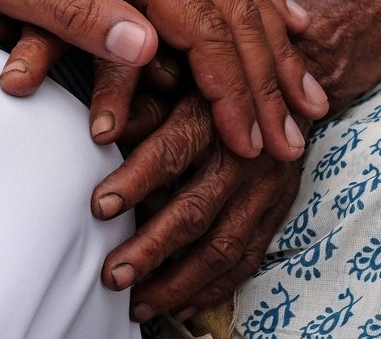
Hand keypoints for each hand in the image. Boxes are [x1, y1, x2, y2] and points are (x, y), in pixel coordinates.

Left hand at [0, 0, 326, 159]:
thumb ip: (77, 15)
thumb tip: (146, 50)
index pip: (199, 28)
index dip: (228, 89)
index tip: (248, 140)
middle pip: (233, 12)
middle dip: (266, 82)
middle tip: (290, 139)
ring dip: (277, 48)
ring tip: (307, 99)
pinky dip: (264, 0)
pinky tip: (289, 24)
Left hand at [90, 93, 300, 321]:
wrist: (282, 83)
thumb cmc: (213, 79)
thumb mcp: (177, 76)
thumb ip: (140, 102)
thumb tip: (101, 128)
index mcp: (213, 115)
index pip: (171, 151)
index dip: (135, 180)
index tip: (98, 207)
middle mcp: (244, 153)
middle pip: (196, 210)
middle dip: (151, 249)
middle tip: (113, 275)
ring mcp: (265, 187)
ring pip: (222, 246)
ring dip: (178, 282)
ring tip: (137, 304)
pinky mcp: (278, 209)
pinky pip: (247, 259)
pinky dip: (214, 288)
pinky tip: (181, 305)